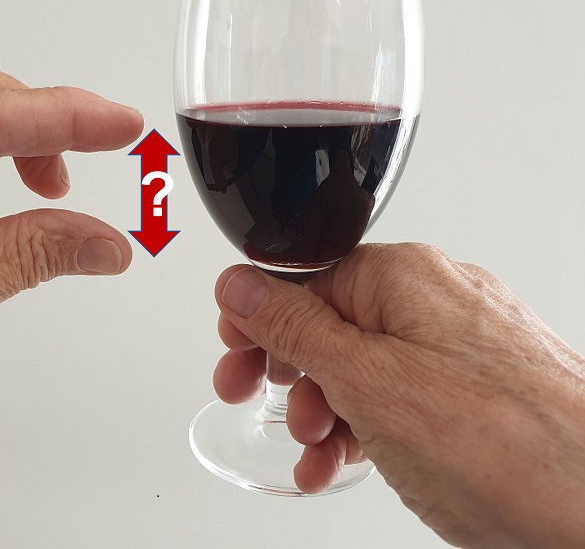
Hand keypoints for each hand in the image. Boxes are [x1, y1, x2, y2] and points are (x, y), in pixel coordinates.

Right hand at [213, 244, 584, 548]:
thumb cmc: (502, 444)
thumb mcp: (365, 381)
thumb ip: (294, 328)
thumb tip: (241, 286)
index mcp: (404, 276)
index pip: (306, 278)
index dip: (260, 317)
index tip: (234, 349)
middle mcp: (433, 301)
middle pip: (331, 322)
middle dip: (286, 368)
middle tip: (248, 394)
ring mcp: (457, 348)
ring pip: (363, 366)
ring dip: (323, 408)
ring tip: (312, 447)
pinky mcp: (473, 391)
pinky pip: (400, 396)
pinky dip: (364, 426)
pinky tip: (342, 460)